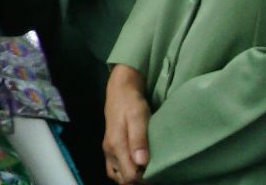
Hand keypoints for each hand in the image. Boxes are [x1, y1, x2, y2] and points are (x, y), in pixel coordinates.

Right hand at [104, 65, 151, 183]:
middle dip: (138, 180)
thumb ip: (139, 139)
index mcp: (117, 145)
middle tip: (153, 173)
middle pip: (123, 178)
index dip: (144, 179)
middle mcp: (110, 151)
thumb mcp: (138, 116)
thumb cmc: (131, 102)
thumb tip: (142, 162)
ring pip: (117, 175)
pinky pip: (114, 168)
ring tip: (145, 171)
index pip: (130, 175)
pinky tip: (135, 167)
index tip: (157, 173)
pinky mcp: (109, 146)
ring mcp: (108, 149)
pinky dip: (124, 172)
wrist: (120, 89)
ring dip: (130, 177)